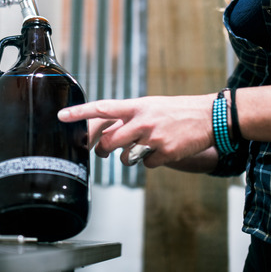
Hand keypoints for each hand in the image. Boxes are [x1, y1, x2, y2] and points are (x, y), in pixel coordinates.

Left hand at [57, 94, 216, 167]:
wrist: (208, 116)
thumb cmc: (175, 111)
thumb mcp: (149, 106)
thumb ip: (128, 117)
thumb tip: (107, 131)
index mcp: (136, 106)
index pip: (102, 108)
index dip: (80, 112)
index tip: (61, 116)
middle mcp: (142, 121)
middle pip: (109, 142)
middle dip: (103, 150)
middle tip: (102, 151)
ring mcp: (153, 137)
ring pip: (126, 158)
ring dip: (130, 158)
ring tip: (144, 147)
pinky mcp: (165, 153)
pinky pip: (147, 165)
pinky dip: (153, 162)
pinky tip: (163, 151)